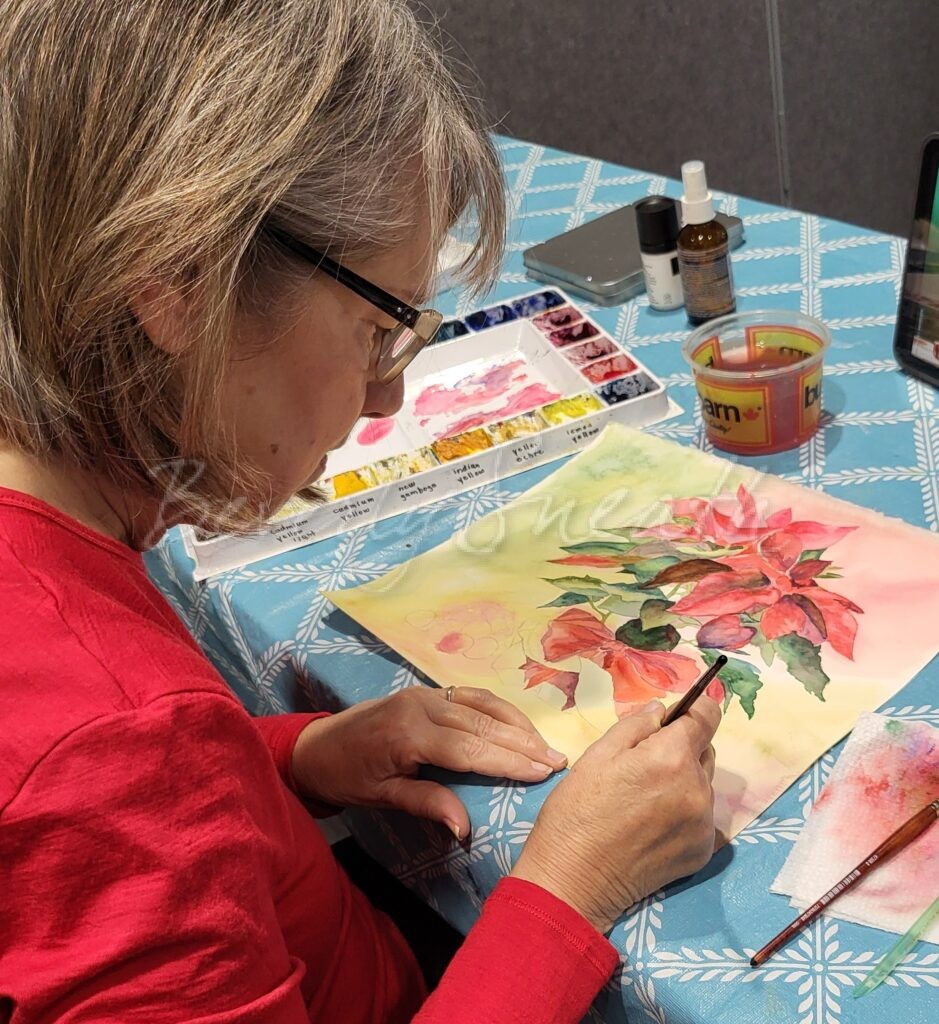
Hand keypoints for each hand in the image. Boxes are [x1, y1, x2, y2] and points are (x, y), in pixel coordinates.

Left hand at [291, 687, 567, 839]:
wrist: (316, 747)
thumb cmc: (347, 777)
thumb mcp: (383, 796)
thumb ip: (427, 804)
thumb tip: (467, 829)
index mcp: (409, 733)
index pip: (471, 748)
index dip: (509, 761)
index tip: (543, 773)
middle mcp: (422, 705)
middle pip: (483, 725)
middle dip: (524, 744)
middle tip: (558, 762)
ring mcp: (426, 694)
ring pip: (482, 706)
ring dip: (517, 726)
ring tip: (546, 747)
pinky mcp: (427, 692)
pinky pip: (471, 697)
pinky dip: (499, 711)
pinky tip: (518, 727)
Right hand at [511, 697, 719, 933]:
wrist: (574, 880)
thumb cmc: (576, 812)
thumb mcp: (597, 755)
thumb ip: (635, 725)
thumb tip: (661, 711)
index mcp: (670, 758)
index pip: (706, 718)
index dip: (699, 708)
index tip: (691, 708)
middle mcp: (697, 789)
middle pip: (705, 752)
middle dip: (683, 748)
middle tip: (645, 763)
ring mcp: (703, 823)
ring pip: (703, 785)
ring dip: (684, 781)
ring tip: (644, 798)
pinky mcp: (703, 851)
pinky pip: (701, 817)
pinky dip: (684, 812)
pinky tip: (652, 824)